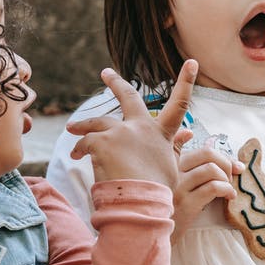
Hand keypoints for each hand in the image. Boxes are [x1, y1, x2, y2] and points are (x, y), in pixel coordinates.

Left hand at [66, 60, 196, 187]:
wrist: (138, 202)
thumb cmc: (157, 192)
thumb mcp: (172, 168)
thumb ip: (175, 147)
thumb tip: (188, 133)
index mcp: (162, 133)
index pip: (180, 103)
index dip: (187, 81)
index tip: (192, 62)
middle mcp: (141, 126)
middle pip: (128, 97)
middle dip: (116, 82)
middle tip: (105, 73)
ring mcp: (121, 131)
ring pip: (97, 121)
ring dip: (83, 125)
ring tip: (72, 128)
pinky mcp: (102, 141)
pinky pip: (85, 142)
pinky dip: (79, 148)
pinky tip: (76, 156)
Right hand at [172, 143, 243, 238]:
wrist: (156, 232)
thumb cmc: (172, 206)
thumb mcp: (177, 182)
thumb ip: (194, 166)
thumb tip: (225, 154)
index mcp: (171, 162)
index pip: (203, 149)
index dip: (224, 156)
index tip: (236, 166)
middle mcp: (171, 170)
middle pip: (207, 153)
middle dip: (227, 164)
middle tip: (231, 179)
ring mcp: (177, 186)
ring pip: (211, 169)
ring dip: (226, 179)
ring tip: (228, 190)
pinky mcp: (185, 203)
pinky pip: (213, 187)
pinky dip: (227, 190)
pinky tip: (228, 197)